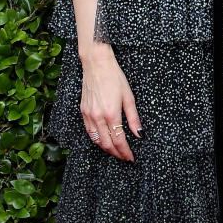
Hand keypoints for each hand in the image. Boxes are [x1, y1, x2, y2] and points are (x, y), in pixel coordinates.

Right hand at [80, 44, 142, 160]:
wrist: (97, 65)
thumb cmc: (114, 78)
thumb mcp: (129, 98)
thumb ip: (134, 119)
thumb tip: (139, 134)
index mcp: (111, 113)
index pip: (119, 140)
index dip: (125, 152)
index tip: (131, 157)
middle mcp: (98, 116)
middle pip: (107, 144)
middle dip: (117, 153)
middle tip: (124, 157)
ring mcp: (88, 115)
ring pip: (96, 140)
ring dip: (106, 149)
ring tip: (116, 151)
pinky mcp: (83, 111)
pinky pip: (89, 131)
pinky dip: (97, 140)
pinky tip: (104, 140)